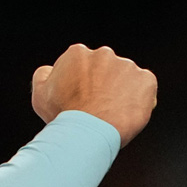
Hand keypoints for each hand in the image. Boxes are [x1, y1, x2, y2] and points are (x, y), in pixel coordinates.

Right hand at [31, 44, 156, 147]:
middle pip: (103, 69)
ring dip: (119, 92)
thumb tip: (50, 70)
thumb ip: (44, 75)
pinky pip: (145, 88)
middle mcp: (104, 54)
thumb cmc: (63, 115)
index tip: (78, 98)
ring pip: (124, 79)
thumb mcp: (40, 94)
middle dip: (101, 84)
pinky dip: (139, 99)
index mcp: (78, 54)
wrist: (89, 132)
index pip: (79, 65)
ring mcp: (127, 66)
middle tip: (95, 107)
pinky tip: (126, 112)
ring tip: (110, 113)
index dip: (78, 83)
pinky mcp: (146, 80)